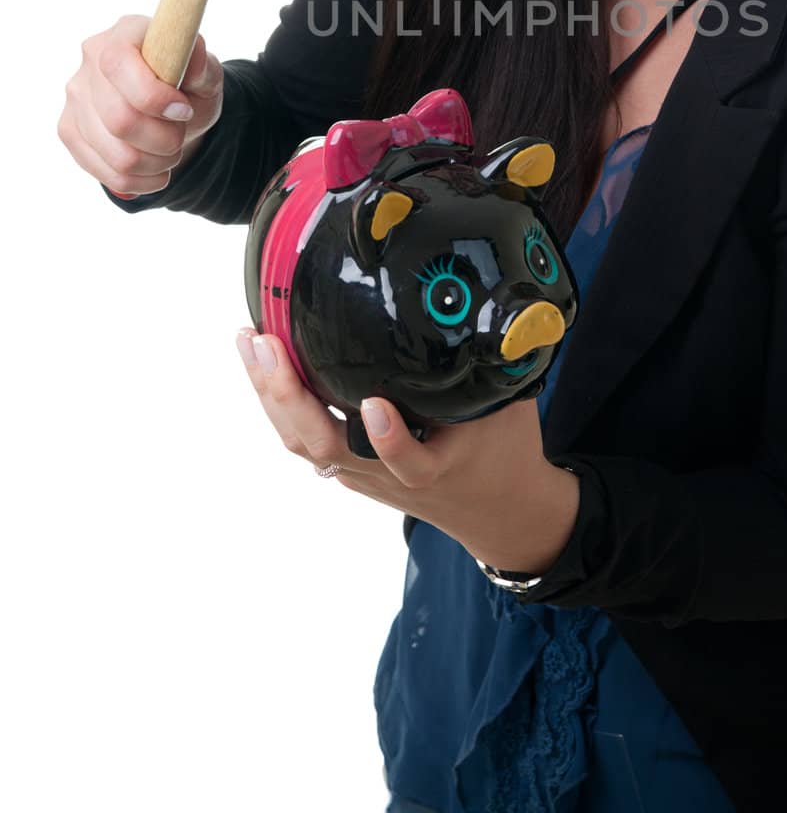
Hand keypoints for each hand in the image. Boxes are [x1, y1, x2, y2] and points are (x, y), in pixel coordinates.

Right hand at [58, 16, 223, 195]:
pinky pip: (105, 173)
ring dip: (156, 163)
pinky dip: (140, 181)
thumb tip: (191, 53)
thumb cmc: (188, 86)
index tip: (183, 110)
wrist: (172, 113)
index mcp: (124, 33)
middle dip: (164, 139)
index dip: (153, 97)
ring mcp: (75, 97)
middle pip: (119, 119)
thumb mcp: (207, 74)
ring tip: (171, 153)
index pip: (118, 65)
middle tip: (180, 135)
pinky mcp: (69, 130)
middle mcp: (90, 61)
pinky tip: (156, 171)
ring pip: (116, 154)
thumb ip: (202, 65)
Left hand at [235, 327, 580, 575]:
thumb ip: (490, 363)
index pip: (408, 462)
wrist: (498, 511)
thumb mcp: (508, 407)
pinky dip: (280, 400)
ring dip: (271, 393)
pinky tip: (264, 361)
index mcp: (435, 468)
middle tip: (267, 345)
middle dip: (290, 396)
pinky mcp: (349, 467)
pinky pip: (304, 436)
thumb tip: (480, 303)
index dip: (388, 439)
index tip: (375, 405)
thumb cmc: (505, 451)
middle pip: (327, 447)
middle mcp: (388, 477)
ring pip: (303, 443)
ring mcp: (362, 475)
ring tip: (250, 341)